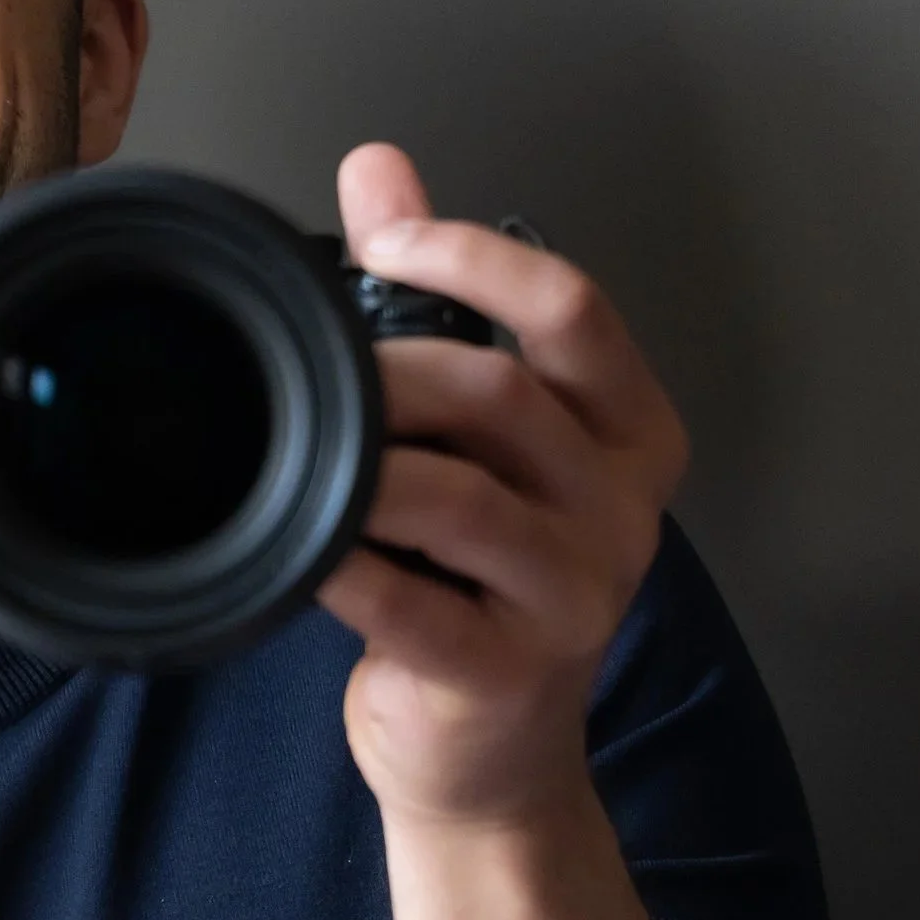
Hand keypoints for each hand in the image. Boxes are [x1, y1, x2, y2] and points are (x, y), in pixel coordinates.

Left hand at [316, 143, 689, 828]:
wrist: (489, 752)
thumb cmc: (472, 573)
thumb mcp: (471, 431)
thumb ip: (433, 295)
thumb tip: (378, 167)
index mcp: (626, 429)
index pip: (572, 309)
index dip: (472, 257)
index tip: (383, 238)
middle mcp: (620, 505)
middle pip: (502, 396)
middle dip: (387, 373)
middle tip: (308, 374)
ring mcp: (575, 594)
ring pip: (459, 496)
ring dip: (359, 465)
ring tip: (294, 452)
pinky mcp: (507, 671)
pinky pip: (411, 604)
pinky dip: (341, 566)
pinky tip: (296, 546)